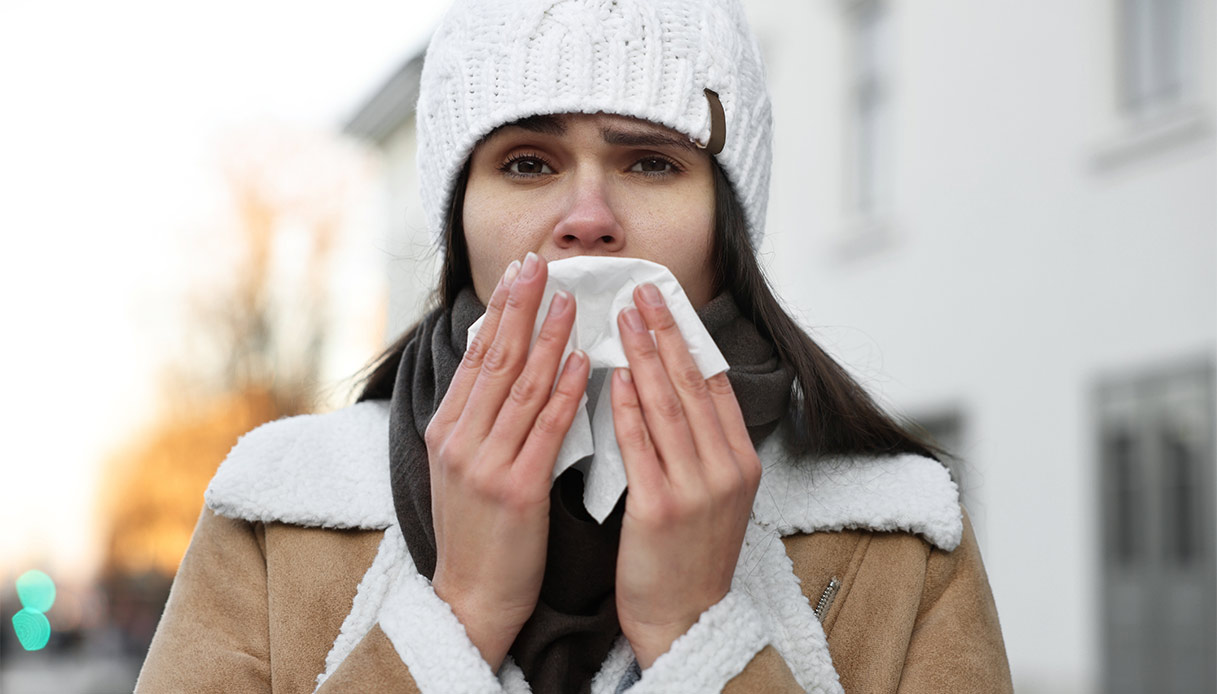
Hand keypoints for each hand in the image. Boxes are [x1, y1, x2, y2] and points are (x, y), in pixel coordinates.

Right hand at [425, 252, 589, 670]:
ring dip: (547, 338)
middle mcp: (459, 440)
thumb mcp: (461, 468)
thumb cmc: (477, 533)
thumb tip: (498, 364)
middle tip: (540, 264)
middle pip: (494, 359)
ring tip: (569, 301)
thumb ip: (478, 418)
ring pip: (521, 386)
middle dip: (518, 307)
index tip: (519, 273)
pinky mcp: (516, 490)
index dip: (498, 310)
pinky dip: (564, 390)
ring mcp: (485, 464)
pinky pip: (546, 429)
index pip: (475, 357)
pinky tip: (581, 362)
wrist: (471, 598)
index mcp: (446, 431)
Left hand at [610, 283, 760, 668]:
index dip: (691, 338)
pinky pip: (640, 444)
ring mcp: (696, 489)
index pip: (716, 385)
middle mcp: (725, 470)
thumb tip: (678, 392)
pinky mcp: (659, 509)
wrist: (685, 621)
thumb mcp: (716, 498)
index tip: (668, 302)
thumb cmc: (690, 559)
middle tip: (642, 290)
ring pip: (668, 405)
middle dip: (666, 331)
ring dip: (644, 355)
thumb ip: (703, 447)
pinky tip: (614, 375)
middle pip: (693, 384)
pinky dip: (628, 405)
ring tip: (622, 317)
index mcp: (741, 463)